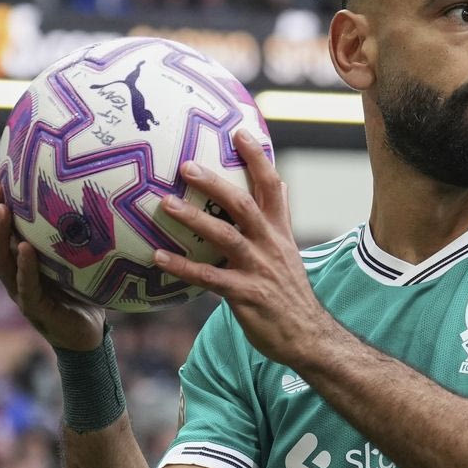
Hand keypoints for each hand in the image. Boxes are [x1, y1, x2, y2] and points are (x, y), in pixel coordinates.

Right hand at [0, 163, 105, 350]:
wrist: (87, 333)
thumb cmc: (81, 289)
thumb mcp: (76, 254)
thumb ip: (73, 228)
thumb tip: (91, 184)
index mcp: (17, 256)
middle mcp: (12, 271)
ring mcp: (20, 290)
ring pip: (0, 260)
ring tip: (1, 207)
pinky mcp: (35, 308)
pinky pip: (25, 285)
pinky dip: (24, 266)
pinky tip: (25, 247)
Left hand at [153, 131, 335, 364]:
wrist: (308, 336)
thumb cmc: (290, 294)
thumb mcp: (290, 251)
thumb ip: (278, 219)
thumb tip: (278, 185)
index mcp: (280, 232)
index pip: (272, 186)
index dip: (257, 158)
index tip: (240, 131)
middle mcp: (271, 245)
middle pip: (244, 204)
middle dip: (215, 181)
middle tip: (186, 164)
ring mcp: (258, 270)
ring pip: (225, 236)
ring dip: (193, 218)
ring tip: (165, 203)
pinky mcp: (245, 295)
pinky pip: (209, 278)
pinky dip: (182, 266)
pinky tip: (158, 258)